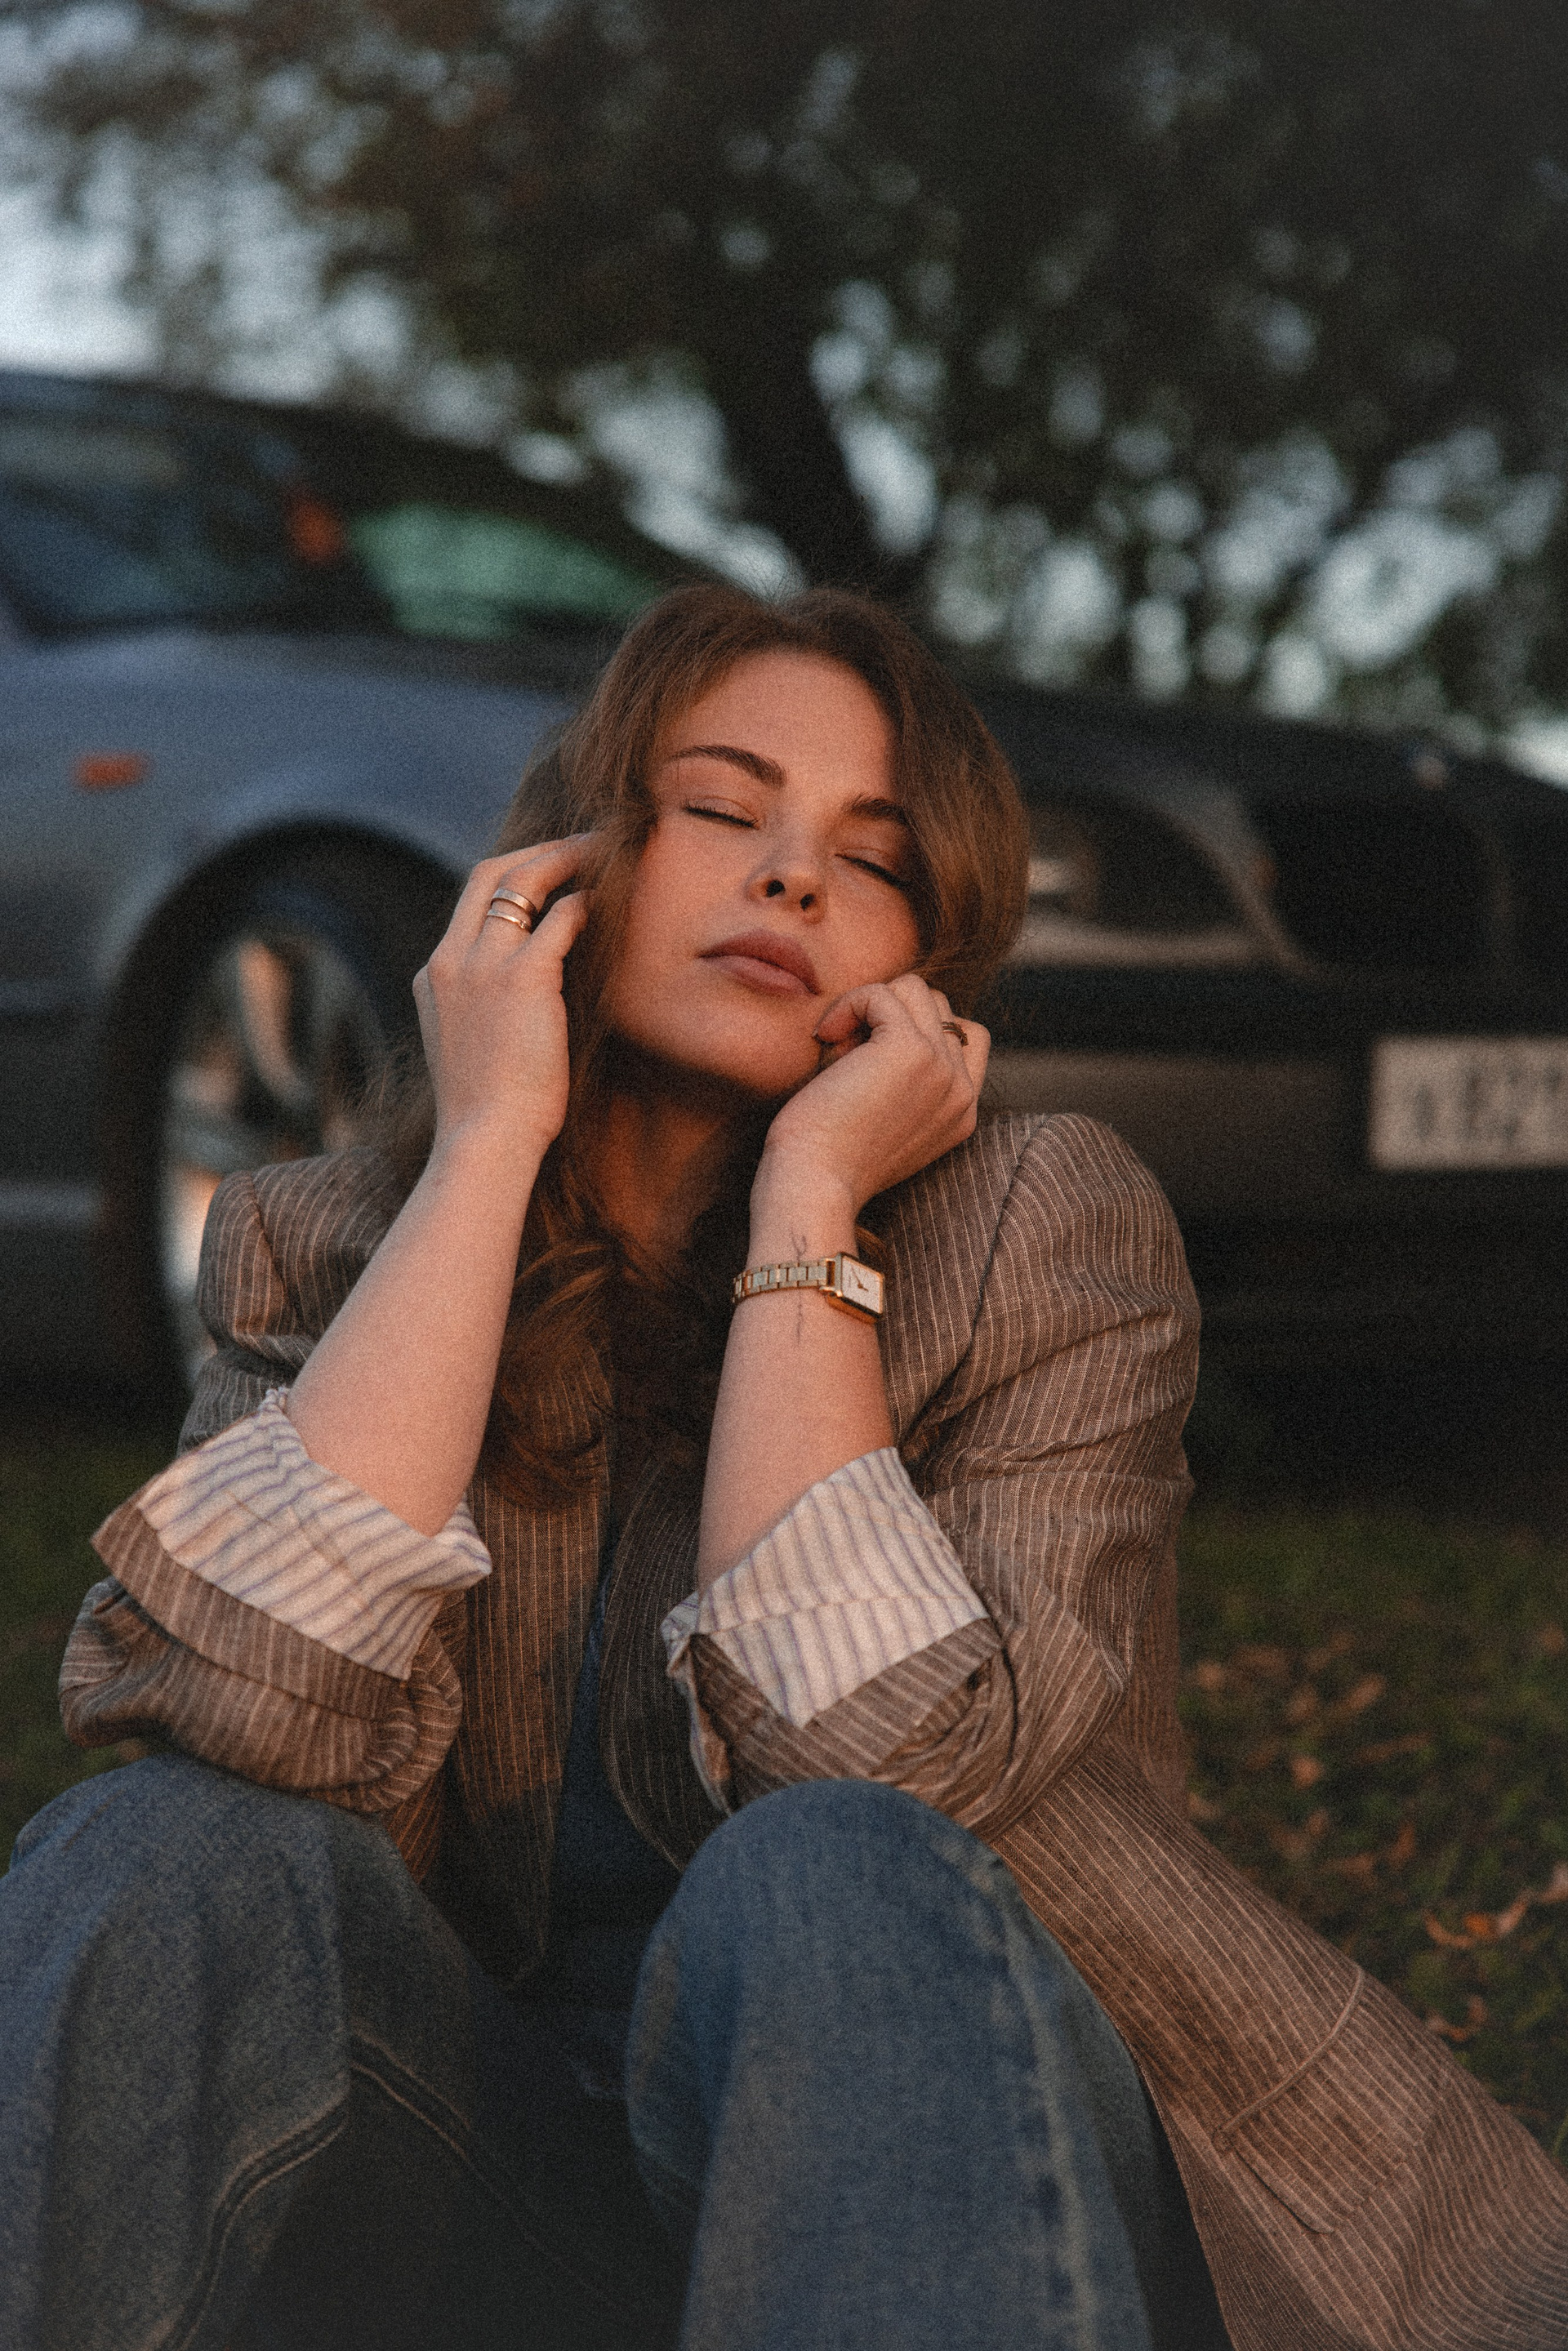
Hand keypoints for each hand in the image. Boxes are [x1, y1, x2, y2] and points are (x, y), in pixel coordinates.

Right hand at [413, 837, 590, 1170]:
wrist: (483, 1140)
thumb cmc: (488, 1113)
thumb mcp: (472, 1050)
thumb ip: (486, 1012)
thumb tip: (531, 1001)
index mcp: (434, 977)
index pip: (469, 904)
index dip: (512, 881)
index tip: (550, 876)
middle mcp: (452, 960)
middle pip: (489, 874)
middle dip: (538, 851)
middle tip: (582, 847)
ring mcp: (481, 965)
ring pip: (522, 879)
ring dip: (567, 859)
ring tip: (605, 853)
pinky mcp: (521, 977)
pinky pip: (560, 917)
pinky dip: (587, 902)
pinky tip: (610, 901)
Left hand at [753, 974, 988, 1232]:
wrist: (814, 1185)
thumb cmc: (828, 1159)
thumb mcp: (883, 1123)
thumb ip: (904, 1084)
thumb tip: (882, 1022)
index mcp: (961, 1113)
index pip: (967, 1037)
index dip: (918, 1027)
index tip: (871, 1054)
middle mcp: (961, 1091)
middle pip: (937, 1006)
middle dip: (887, 1015)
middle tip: (846, 1053)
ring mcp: (942, 1068)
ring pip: (914, 990)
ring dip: (868, 1005)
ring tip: (836, 1043)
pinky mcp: (911, 1048)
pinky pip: (882, 993)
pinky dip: (848, 1005)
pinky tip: (825, 1036)